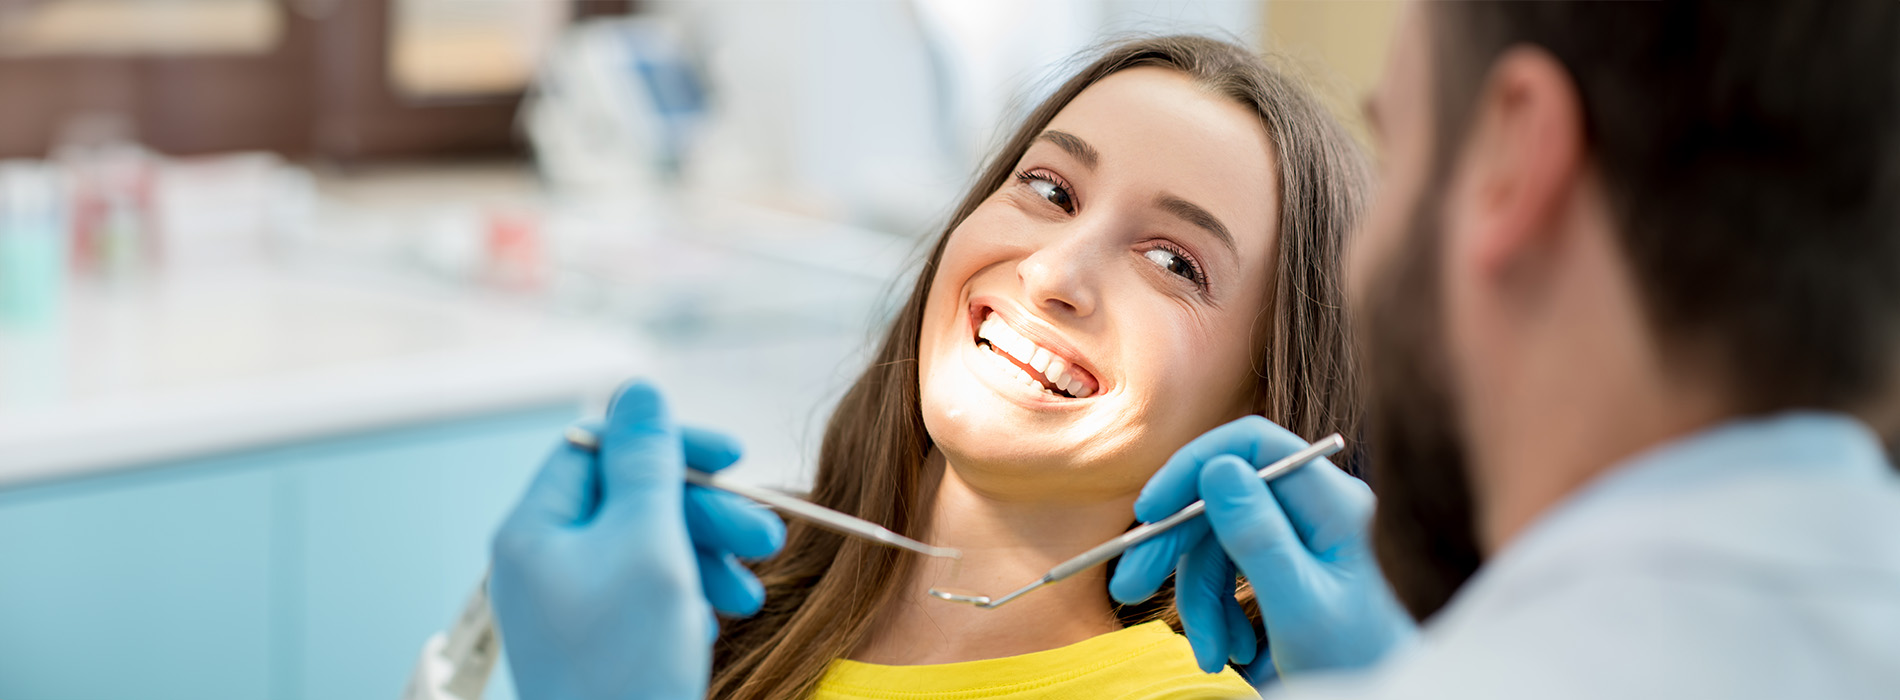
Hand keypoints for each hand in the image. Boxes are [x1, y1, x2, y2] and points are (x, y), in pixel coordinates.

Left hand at [490, 380, 785, 699]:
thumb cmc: (625, 664)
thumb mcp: (647, 543)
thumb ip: (646, 461)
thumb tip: (638, 388)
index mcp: (535, 529)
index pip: (599, 449)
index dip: (667, 446)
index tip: (732, 456)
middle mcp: (545, 561)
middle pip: (633, 498)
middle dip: (706, 512)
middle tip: (768, 535)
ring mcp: (572, 602)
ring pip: (651, 545)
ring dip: (711, 554)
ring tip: (753, 588)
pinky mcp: (602, 639)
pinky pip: (652, 590)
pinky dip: (693, 594)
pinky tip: (718, 619)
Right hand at [1109, 416, 1414, 682]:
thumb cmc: (1358, 662)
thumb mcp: (1300, 607)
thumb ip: (1258, 537)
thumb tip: (1216, 468)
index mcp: (1334, 503)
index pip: (1252, 446)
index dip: (1192, 466)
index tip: (1149, 511)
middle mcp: (1319, 508)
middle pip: (1224, 499)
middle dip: (1175, 549)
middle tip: (1126, 589)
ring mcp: (1305, 535)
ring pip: (1220, 542)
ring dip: (1199, 599)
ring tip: (1211, 656)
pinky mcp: (1291, 563)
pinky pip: (1233, 570)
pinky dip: (1218, 610)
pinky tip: (1230, 652)